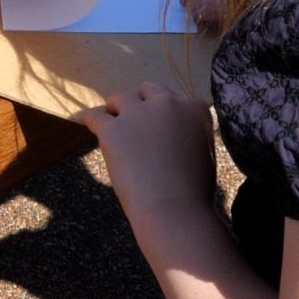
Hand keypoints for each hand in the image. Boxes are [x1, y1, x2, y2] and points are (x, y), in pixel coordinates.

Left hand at [80, 82, 216, 219]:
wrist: (173, 210)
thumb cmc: (194, 192)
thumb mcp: (205, 153)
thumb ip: (192, 134)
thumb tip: (179, 133)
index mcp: (194, 108)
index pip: (174, 97)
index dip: (164, 113)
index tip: (159, 128)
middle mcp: (167, 103)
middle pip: (148, 89)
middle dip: (142, 104)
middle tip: (137, 127)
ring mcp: (139, 113)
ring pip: (120, 97)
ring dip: (118, 110)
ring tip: (116, 130)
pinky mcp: (113, 128)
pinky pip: (95, 115)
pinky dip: (93, 121)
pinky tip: (94, 129)